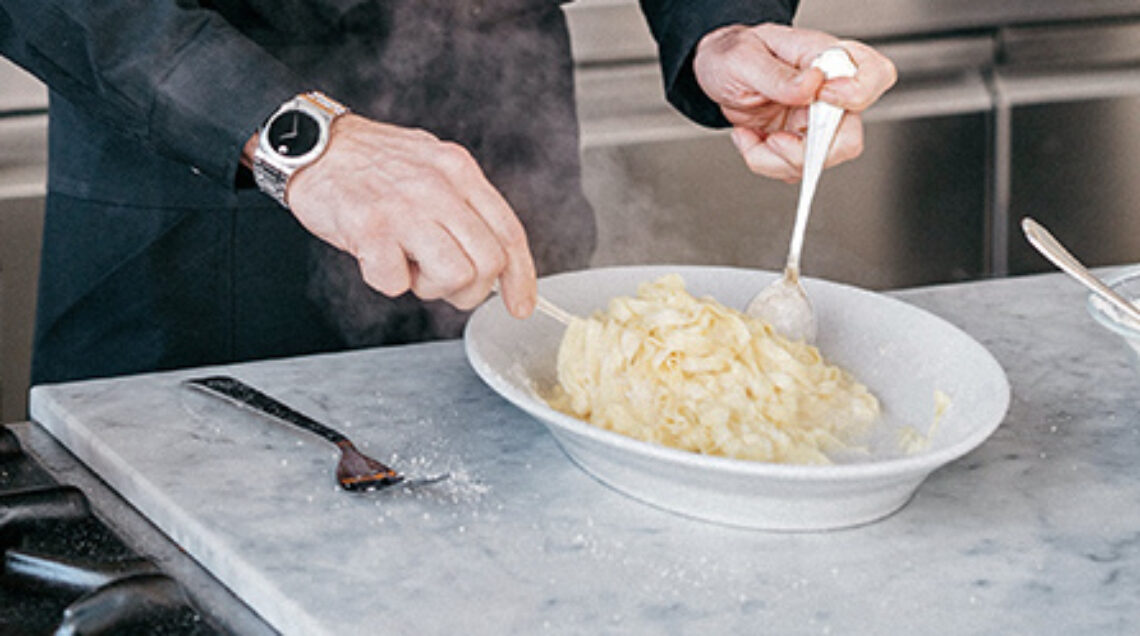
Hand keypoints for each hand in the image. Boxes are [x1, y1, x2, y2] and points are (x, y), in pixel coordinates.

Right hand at [278, 114, 537, 317]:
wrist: (309, 144)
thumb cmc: (367, 162)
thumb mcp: (431, 165)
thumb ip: (463, 205)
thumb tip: (493, 256)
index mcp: (459, 170)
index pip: (509, 232)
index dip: (521, 277)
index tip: (520, 305)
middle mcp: (438, 186)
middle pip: (488, 262)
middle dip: (470, 288)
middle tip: (440, 279)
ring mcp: (405, 206)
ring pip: (455, 276)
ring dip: (429, 287)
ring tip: (406, 264)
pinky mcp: (370, 227)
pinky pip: (396, 283)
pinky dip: (386, 281)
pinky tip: (375, 257)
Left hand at [693, 23, 896, 181]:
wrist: (718, 72)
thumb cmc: (735, 53)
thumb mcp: (745, 57)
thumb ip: (778, 75)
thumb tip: (811, 84)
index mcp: (829, 59)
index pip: (875, 75)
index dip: (857, 94)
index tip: (823, 96)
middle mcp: (830, 93)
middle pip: (849, 138)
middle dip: (806, 151)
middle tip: (774, 140)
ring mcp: (816, 122)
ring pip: (818, 162)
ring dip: (775, 160)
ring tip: (747, 136)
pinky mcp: (799, 143)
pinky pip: (793, 170)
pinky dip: (764, 162)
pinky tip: (748, 138)